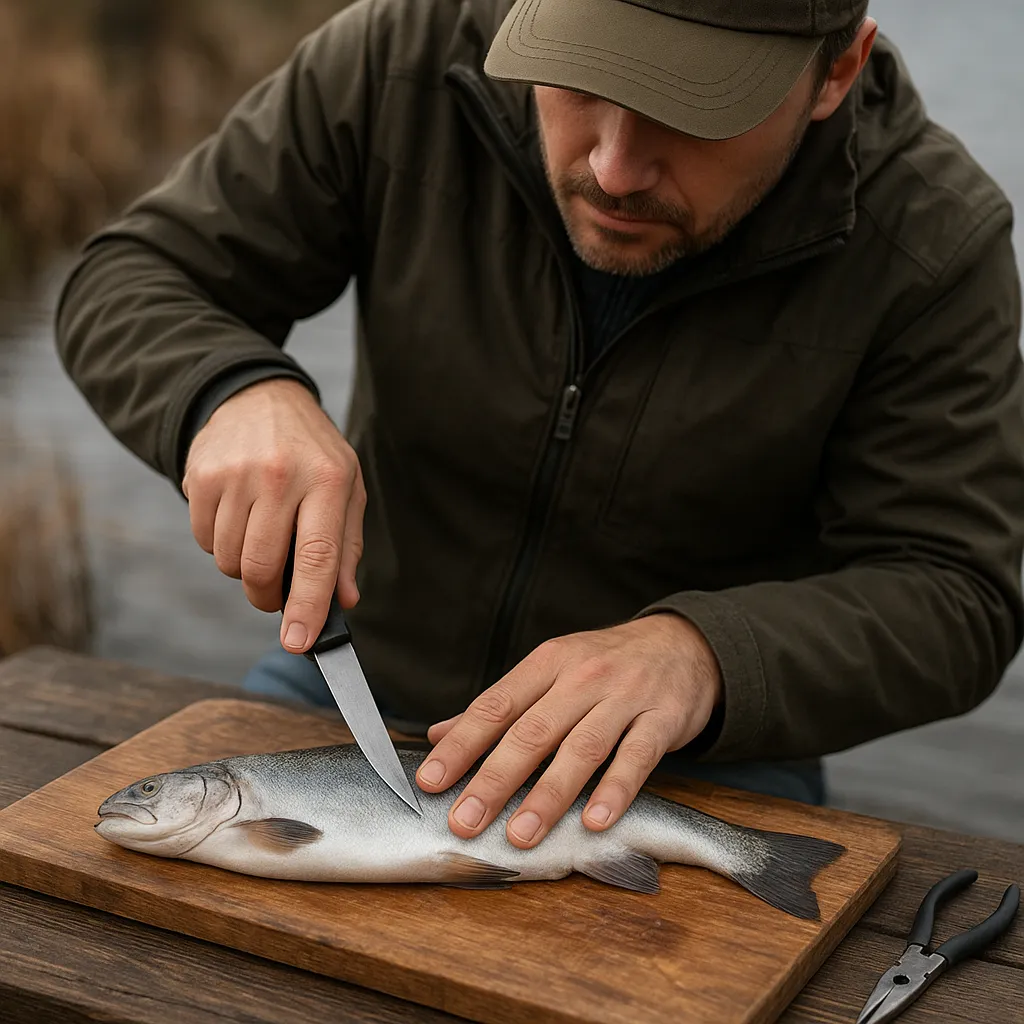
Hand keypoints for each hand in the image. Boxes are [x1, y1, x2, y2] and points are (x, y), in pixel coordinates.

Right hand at [181, 378, 365, 652]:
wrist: (259, 398)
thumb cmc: (312, 454)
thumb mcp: (347, 488)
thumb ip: (346, 547)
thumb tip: (345, 600)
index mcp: (328, 481)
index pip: (317, 556)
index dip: (308, 606)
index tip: (299, 643)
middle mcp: (281, 475)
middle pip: (263, 567)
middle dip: (268, 596)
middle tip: (276, 595)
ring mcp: (236, 474)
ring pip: (229, 561)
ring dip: (243, 568)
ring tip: (260, 535)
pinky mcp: (201, 475)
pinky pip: (203, 541)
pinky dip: (219, 544)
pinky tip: (237, 516)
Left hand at [415, 613, 721, 847]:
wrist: (683, 645)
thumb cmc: (605, 665)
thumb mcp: (552, 671)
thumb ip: (500, 706)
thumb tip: (437, 735)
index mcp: (547, 663)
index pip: (496, 705)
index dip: (462, 744)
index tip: (431, 780)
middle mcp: (582, 677)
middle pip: (533, 731)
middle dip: (495, 779)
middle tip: (465, 820)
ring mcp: (625, 697)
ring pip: (581, 748)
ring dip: (548, 794)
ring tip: (520, 834)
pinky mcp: (663, 718)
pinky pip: (638, 757)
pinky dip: (616, 789)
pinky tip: (594, 821)